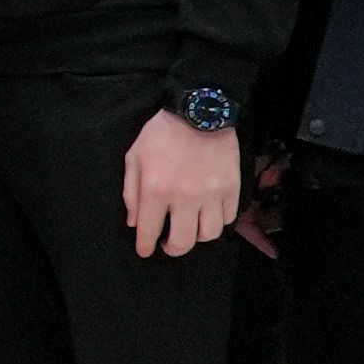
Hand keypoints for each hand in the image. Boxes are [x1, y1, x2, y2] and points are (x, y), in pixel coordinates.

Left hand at [124, 111, 242, 258]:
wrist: (200, 113)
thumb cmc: (161, 134)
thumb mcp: (134, 158)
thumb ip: (131, 192)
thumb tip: (134, 222)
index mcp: (157, 190)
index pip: (149, 230)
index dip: (145, 246)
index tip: (145, 250)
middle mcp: (185, 198)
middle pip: (183, 242)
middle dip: (173, 249)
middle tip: (168, 243)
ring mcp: (212, 195)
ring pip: (209, 234)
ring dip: (197, 237)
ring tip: (189, 228)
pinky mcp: (232, 189)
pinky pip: (228, 218)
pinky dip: (218, 221)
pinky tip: (208, 214)